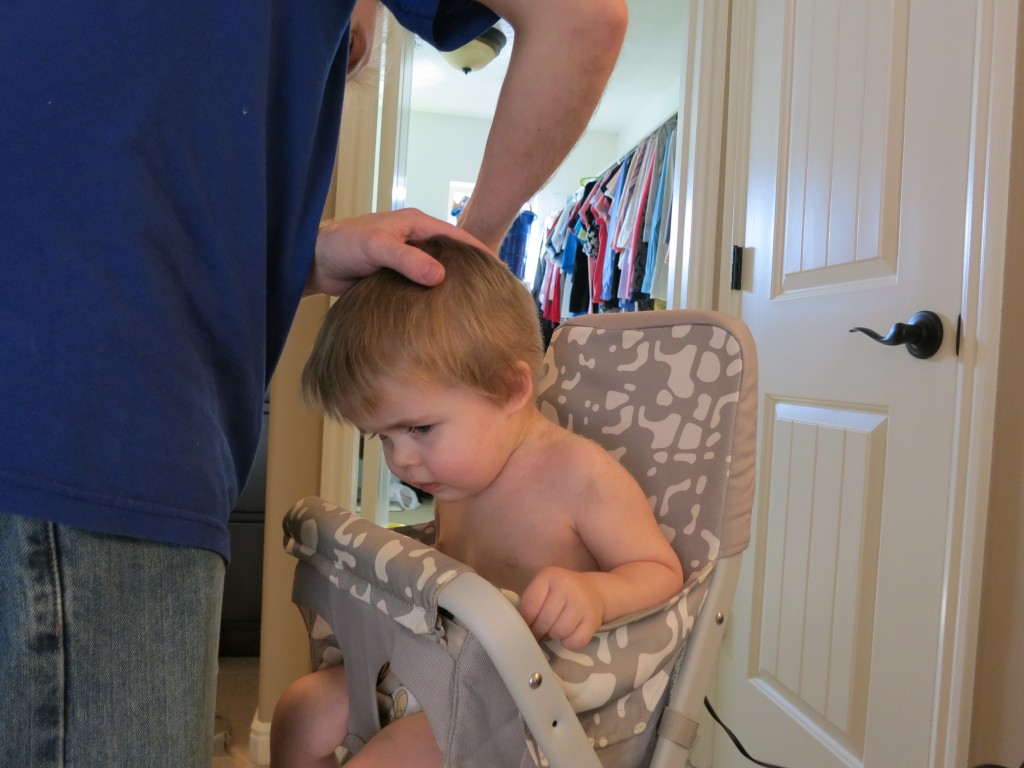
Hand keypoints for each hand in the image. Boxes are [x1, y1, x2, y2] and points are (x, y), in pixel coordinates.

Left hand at [306, 209, 489, 296]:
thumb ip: (406, 260)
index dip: (479, 252)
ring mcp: (406, 261)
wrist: (312, 261)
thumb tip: (440, 276)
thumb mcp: (376, 248)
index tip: (500, 272)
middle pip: (451, 256)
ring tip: (475, 308)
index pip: (456, 237)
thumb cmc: (342, 245)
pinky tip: (444, 315)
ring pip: (437, 274)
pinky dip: (433, 298)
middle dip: (471, 271)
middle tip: (494, 294)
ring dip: (452, 287)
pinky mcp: (396, 279)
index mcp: (415, 224)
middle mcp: (414, 240)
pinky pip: (421, 288)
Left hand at [518, 567, 604, 649]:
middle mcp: (567, 585)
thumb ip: (530, 604)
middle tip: (542, 631)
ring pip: (559, 632)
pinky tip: (569, 633)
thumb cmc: (560, 593)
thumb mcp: (544, 589)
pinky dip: (569, 643)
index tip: (526, 627)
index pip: (531, 603)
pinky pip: (575, 641)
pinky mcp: (594, 618)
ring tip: (556, 629)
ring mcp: (582, 601)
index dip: (526, 620)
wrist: (593, 591)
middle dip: (539, 631)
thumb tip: (519, 629)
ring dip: (555, 636)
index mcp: (549, 575)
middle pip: (544, 620)